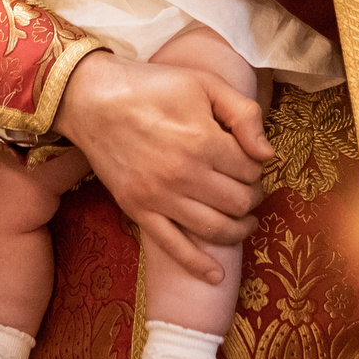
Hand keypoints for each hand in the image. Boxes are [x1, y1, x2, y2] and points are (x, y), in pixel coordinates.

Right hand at [55, 52, 270, 280]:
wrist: (92, 99)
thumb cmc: (151, 86)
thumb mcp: (204, 83)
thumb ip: (243, 114)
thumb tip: (267, 154)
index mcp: (203, 141)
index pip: (250, 169)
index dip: (256, 166)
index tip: (248, 159)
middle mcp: (183, 175)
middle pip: (239, 202)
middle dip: (251, 196)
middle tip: (247, 185)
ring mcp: (159, 197)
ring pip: (215, 229)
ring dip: (239, 228)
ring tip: (245, 220)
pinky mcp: (138, 210)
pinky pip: (173, 246)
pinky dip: (198, 265)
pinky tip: (216, 275)